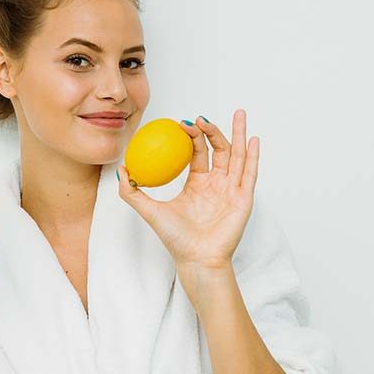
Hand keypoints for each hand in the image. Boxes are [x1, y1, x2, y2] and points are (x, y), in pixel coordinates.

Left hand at [116, 109, 260, 269]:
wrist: (196, 259)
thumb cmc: (176, 239)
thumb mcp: (149, 211)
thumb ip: (133, 192)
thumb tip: (120, 170)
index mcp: (198, 184)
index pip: (198, 152)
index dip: (193, 136)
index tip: (183, 123)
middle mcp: (217, 184)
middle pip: (219, 149)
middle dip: (213, 130)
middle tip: (201, 118)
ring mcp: (231, 190)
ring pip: (237, 156)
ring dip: (238, 134)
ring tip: (239, 114)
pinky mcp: (243, 199)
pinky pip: (249, 173)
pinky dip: (253, 155)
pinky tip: (252, 139)